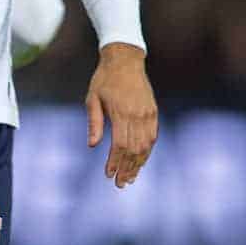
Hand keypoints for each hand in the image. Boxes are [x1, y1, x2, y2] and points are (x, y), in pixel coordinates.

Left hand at [85, 43, 157, 188]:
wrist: (125, 60)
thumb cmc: (104, 79)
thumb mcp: (92, 98)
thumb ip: (94, 122)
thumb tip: (92, 146)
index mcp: (120, 112)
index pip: (119, 145)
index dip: (114, 162)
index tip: (108, 174)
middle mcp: (137, 115)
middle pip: (134, 149)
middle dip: (127, 169)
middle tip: (120, 184)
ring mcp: (148, 114)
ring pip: (145, 146)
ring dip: (138, 164)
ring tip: (130, 178)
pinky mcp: (153, 113)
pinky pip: (152, 137)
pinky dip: (147, 152)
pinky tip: (140, 161)